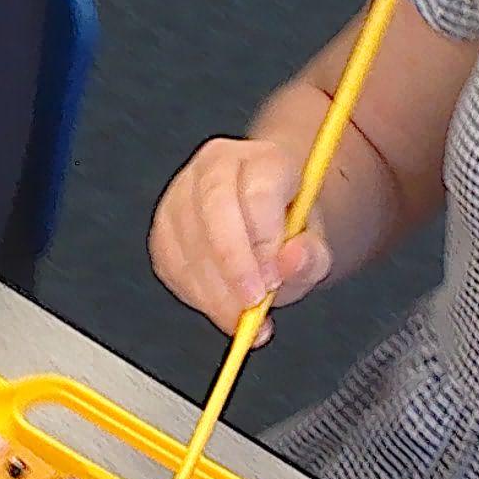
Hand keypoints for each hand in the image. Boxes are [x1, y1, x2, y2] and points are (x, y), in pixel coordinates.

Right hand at [148, 136, 331, 338]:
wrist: (266, 226)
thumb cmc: (288, 231)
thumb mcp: (314, 245)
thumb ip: (311, 255)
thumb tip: (290, 261)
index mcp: (264, 159)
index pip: (258, 190)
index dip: (264, 240)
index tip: (273, 281)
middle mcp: (217, 166)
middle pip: (215, 206)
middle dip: (233, 263)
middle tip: (252, 305)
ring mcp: (182, 193)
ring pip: (189, 239)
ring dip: (215, 288)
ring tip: (244, 318)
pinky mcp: (164, 226)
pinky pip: (172, 263)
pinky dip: (196, 294)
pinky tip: (221, 308)